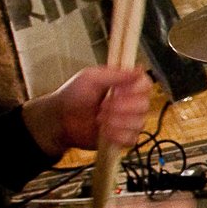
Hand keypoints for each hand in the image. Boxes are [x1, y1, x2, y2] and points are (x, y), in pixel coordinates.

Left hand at [26, 66, 151, 156]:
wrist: (61, 120)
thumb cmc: (73, 96)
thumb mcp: (90, 78)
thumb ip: (115, 74)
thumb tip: (138, 69)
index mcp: (125, 85)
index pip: (146, 84)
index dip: (135, 89)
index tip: (118, 91)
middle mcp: (131, 102)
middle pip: (144, 105)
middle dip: (121, 107)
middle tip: (102, 106)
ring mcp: (128, 121)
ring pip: (138, 123)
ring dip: (116, 121)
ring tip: (99, 119)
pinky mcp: (124, 138)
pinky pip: (132, 138)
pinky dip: (116, 136)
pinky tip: (104, 131)